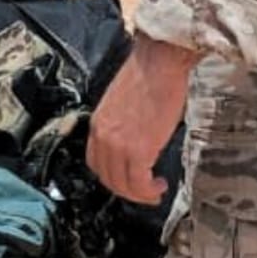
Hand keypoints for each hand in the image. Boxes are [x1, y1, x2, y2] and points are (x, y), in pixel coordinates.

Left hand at [87, 35, 194, 203]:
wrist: (160, 63)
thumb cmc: (150, 74)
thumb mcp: (124, 103)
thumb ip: (123, 124)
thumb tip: (136, 138)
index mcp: (99, 124)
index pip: (96, 162)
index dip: (112, 176)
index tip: (128, 179)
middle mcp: (103, 136)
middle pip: (107, 178)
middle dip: (127, 190)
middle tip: (145, 191)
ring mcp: (118, 145)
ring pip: (123, 185)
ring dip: (140, 194)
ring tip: (155, 191)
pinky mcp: (138, 150)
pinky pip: (139, 183)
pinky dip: (149, 191)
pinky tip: (160, 185)